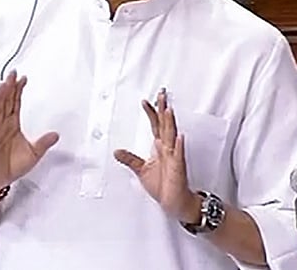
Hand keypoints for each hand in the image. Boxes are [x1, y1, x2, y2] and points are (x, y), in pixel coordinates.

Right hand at [0, 71, 58, 193]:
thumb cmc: (11, 166)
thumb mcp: (33, 154)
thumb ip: (43, 143)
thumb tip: (56, 134)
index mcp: (12, 124)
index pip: (15, 102)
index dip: (18, 90)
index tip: (23, 78)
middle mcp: (2, 124)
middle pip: (5, 101)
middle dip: (8, 87)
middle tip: (12, 74)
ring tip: (3, 85)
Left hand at [114, 89, 199, 222]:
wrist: (174, 202)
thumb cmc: (163, 186)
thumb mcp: (141, 170)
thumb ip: (130, 159)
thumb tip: (117, 151)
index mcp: (160, 148)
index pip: (156, 125)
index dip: (151, 113)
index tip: (146, 101)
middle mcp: (168, 149)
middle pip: (165, 125)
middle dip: (163, 109)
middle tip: (162, 94)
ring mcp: (174, 157)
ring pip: (172, 136)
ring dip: (170, 123)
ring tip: (168, 110)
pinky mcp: (178, 168)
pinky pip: (179, 156)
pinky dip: (179, 146)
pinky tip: (180, 137)